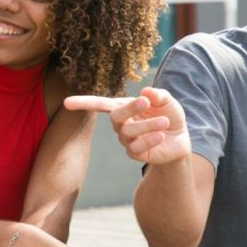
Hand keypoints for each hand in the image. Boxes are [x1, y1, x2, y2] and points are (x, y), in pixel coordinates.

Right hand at [65, 87, 190, 163]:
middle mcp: (121, 123)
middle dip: (130, 108)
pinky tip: (161, 136)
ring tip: (164, 122)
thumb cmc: (169, 114)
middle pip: (115, 116)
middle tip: (146, 102)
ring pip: (128, 133)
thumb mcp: (167, 100)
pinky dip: (149, 140)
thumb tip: (145, 93)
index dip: (83, 103)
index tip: (66, 103)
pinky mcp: (135, 154)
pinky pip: (135, 148)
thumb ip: (157, 94)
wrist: (180, 138)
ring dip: (148, 125)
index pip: (99, 104)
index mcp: (123, 107)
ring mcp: (126, 140)